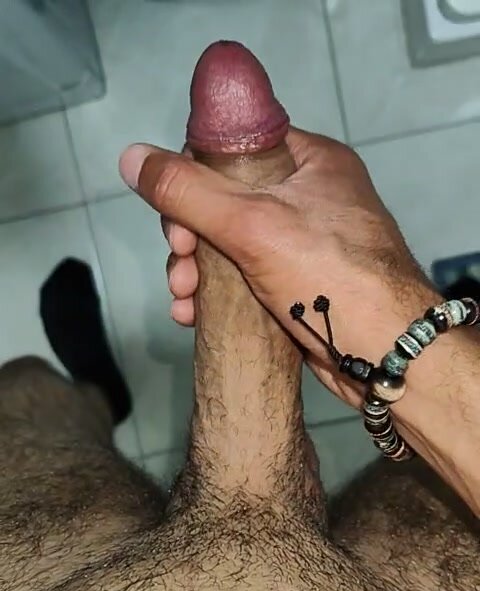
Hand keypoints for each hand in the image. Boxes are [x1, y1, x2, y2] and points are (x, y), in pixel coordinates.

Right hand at [119, 128, 440, 411]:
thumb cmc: (327, 275)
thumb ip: (188, 191)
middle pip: (224, 201)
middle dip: (189, 239)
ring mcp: (303, 244)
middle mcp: (308, 196)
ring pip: (229, 244)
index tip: (176, 221)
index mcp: (309, 161)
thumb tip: (132, 156)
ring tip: (183, 303)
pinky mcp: (296, 284)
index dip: (192, 180)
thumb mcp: (251, 224)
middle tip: (181, 269)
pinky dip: (215, 293)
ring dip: (195, 272)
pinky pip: (244, 276)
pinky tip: (192, 318)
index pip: (231, 148)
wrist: (386, 352)